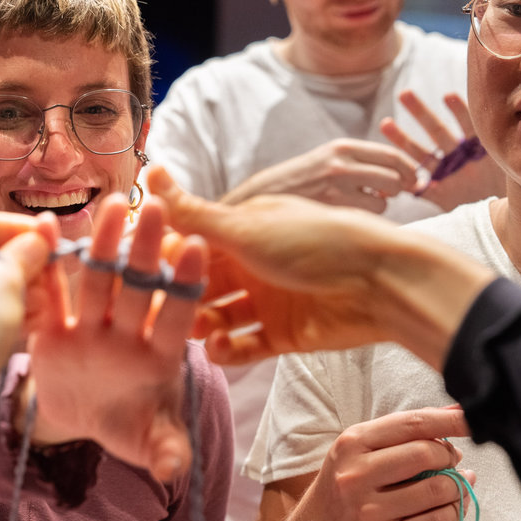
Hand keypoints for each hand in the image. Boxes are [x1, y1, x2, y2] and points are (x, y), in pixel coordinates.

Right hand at [26, 193, 207, 481]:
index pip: (178, 315)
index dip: (186, 284)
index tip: (198, 246)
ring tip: (113, 206)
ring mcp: (90, 327)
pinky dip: (45, 266)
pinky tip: (41, 228)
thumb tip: (172, 469)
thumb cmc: (128, 425)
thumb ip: (164, 448)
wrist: (82, 422)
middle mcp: (127, 333)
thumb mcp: (148, 441)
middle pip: (138, 288)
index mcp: (159, 355)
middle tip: (157, 208)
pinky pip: (49, 295)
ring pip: (99, 282)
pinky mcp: (53, 330)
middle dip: (147, 250)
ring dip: (105, 245)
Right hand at [150, 167, 494, 368]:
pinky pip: (245, 346)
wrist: (382, 283)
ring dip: (200, 326)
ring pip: (219, 317)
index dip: (164, 259)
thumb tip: (151, 169)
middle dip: (179, 298)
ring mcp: (269, 299)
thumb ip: (194, 212)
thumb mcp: (247, 225)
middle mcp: (253, 263)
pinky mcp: (284, 335)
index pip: (190, 244)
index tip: (137, 274)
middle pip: (201, 284)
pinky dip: (228, 351)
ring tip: (193, 331)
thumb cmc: (317, 242)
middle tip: (157, 312)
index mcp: (243, 229)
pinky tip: (220, 350)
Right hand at [221, 138, 419, 211]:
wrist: (264, 195)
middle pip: (394, 179)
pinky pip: (365, 219)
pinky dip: (364, 219)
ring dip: (379, 207)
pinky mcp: (331, 210)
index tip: (416, 179)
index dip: (410, 169)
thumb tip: (399, 177)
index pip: (392, 155)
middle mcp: (342, 164)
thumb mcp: (329, 158)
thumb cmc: (303, 179)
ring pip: (383, 202)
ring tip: (360, 204)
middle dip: (400, 190)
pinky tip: (348, 214)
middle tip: (393, 195)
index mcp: (343, 147)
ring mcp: (336, 189)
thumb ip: (361, 162)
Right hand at [299, 408, 474, 520]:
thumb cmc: (349, 481)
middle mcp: (356, 475)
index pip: (412, 424)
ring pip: (437, 490)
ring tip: (456, 486)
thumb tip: (455, 411)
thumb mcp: (363, 448)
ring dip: (457, 486)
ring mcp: (369, 511)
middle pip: (426, 454)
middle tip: (452, 462)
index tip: (473, 419)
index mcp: (352, 443)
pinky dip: (454, 513)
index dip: (449, 421)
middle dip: (449, 457)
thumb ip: (405, 430)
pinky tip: (451, 507)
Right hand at [380, 90, 504, 210]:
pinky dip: (407, 160)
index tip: (448, 97)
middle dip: (421, 114)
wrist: (510, 224)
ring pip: (422, 149)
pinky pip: (421, 174)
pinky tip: (393, 137)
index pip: (468, 127)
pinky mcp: (439, 190)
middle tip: (404, 95)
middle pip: (438, 132)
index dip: (460, 112)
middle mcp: (463, 159)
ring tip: (387, 120)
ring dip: (404, 135)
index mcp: (482, 152)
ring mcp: (449, 172)